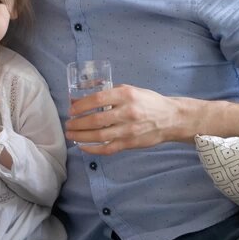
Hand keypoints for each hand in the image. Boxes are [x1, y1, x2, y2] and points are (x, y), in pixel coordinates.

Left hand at [64, 85, 192, 153]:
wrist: (171, 118)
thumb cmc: (147, 102)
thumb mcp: (129, 90)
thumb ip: (107, 94)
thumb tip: (79, 99)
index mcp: (126, 95)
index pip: (98, 99)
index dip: (81, 105)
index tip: (71, 109)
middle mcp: (127, 112)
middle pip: (96, 119)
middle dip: (77, 123)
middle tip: (68, 124)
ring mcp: (129, 129)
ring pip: (99, 136)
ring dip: (81, 136)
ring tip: (70, 134)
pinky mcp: (130, 143)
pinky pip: (108, 148)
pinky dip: (93, 149)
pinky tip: (83, 146)